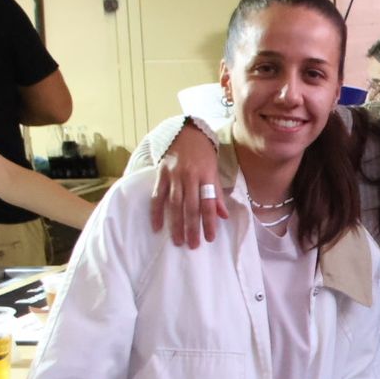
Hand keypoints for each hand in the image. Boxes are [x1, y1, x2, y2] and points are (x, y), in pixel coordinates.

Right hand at [149, 123, 226, 247]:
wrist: (185, 132)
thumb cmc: (203, 155)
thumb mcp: (214, 171)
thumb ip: (216, 193)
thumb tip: (223, 216)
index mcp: (206, 176)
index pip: (208, 202)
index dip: (209, 221)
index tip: (210, 238)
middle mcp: (189, 176)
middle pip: (190, 206)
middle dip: (192, 228)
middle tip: (193, 245)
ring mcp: (173, 175)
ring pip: (174, 204)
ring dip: (175, 224)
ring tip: (178, 241)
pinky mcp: (161, 174)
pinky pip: (157, 196)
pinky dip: (156, 212)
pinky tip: (157, 227)